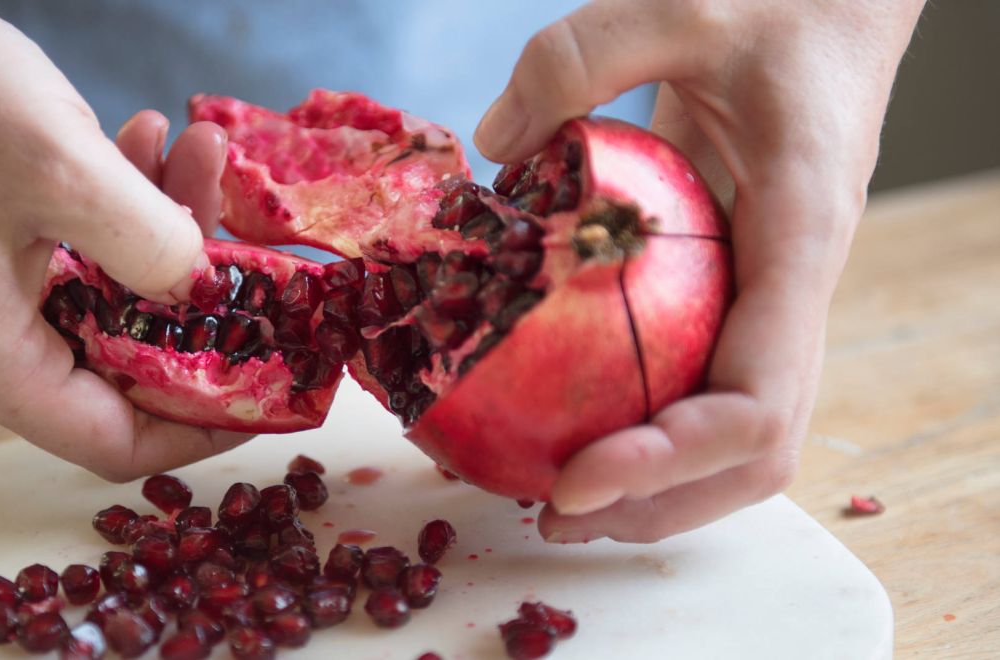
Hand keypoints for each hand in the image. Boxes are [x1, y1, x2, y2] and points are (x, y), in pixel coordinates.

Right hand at [0, 0, 247, 478]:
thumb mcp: (65, 171)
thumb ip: (153, 246)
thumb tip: (205, 290)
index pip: (114, 442)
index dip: (201, 426)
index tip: (268, 389)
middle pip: (123, 367)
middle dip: (197, 302)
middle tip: (246, 237)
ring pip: (111, 302)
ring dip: (166, 234)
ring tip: (198, 154)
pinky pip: (80, 260)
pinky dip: (123, 212)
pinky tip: (149, 144)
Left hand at [474, 0, 925, 541]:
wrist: (834, 0)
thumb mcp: (680, 1)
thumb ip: (580, 59)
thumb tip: (492, 148)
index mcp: (801, 237)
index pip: (759, 399)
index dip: (671, 460)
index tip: (576, 478)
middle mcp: (795, 287)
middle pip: (756, 449)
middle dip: (660, 503)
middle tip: (553, 512)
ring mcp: (770, 293)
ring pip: (737, 430)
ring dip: (655, 483)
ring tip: (558, 497)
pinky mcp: (736, 285)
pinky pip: (704, 379)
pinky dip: (646, 421)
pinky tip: (573, 415)